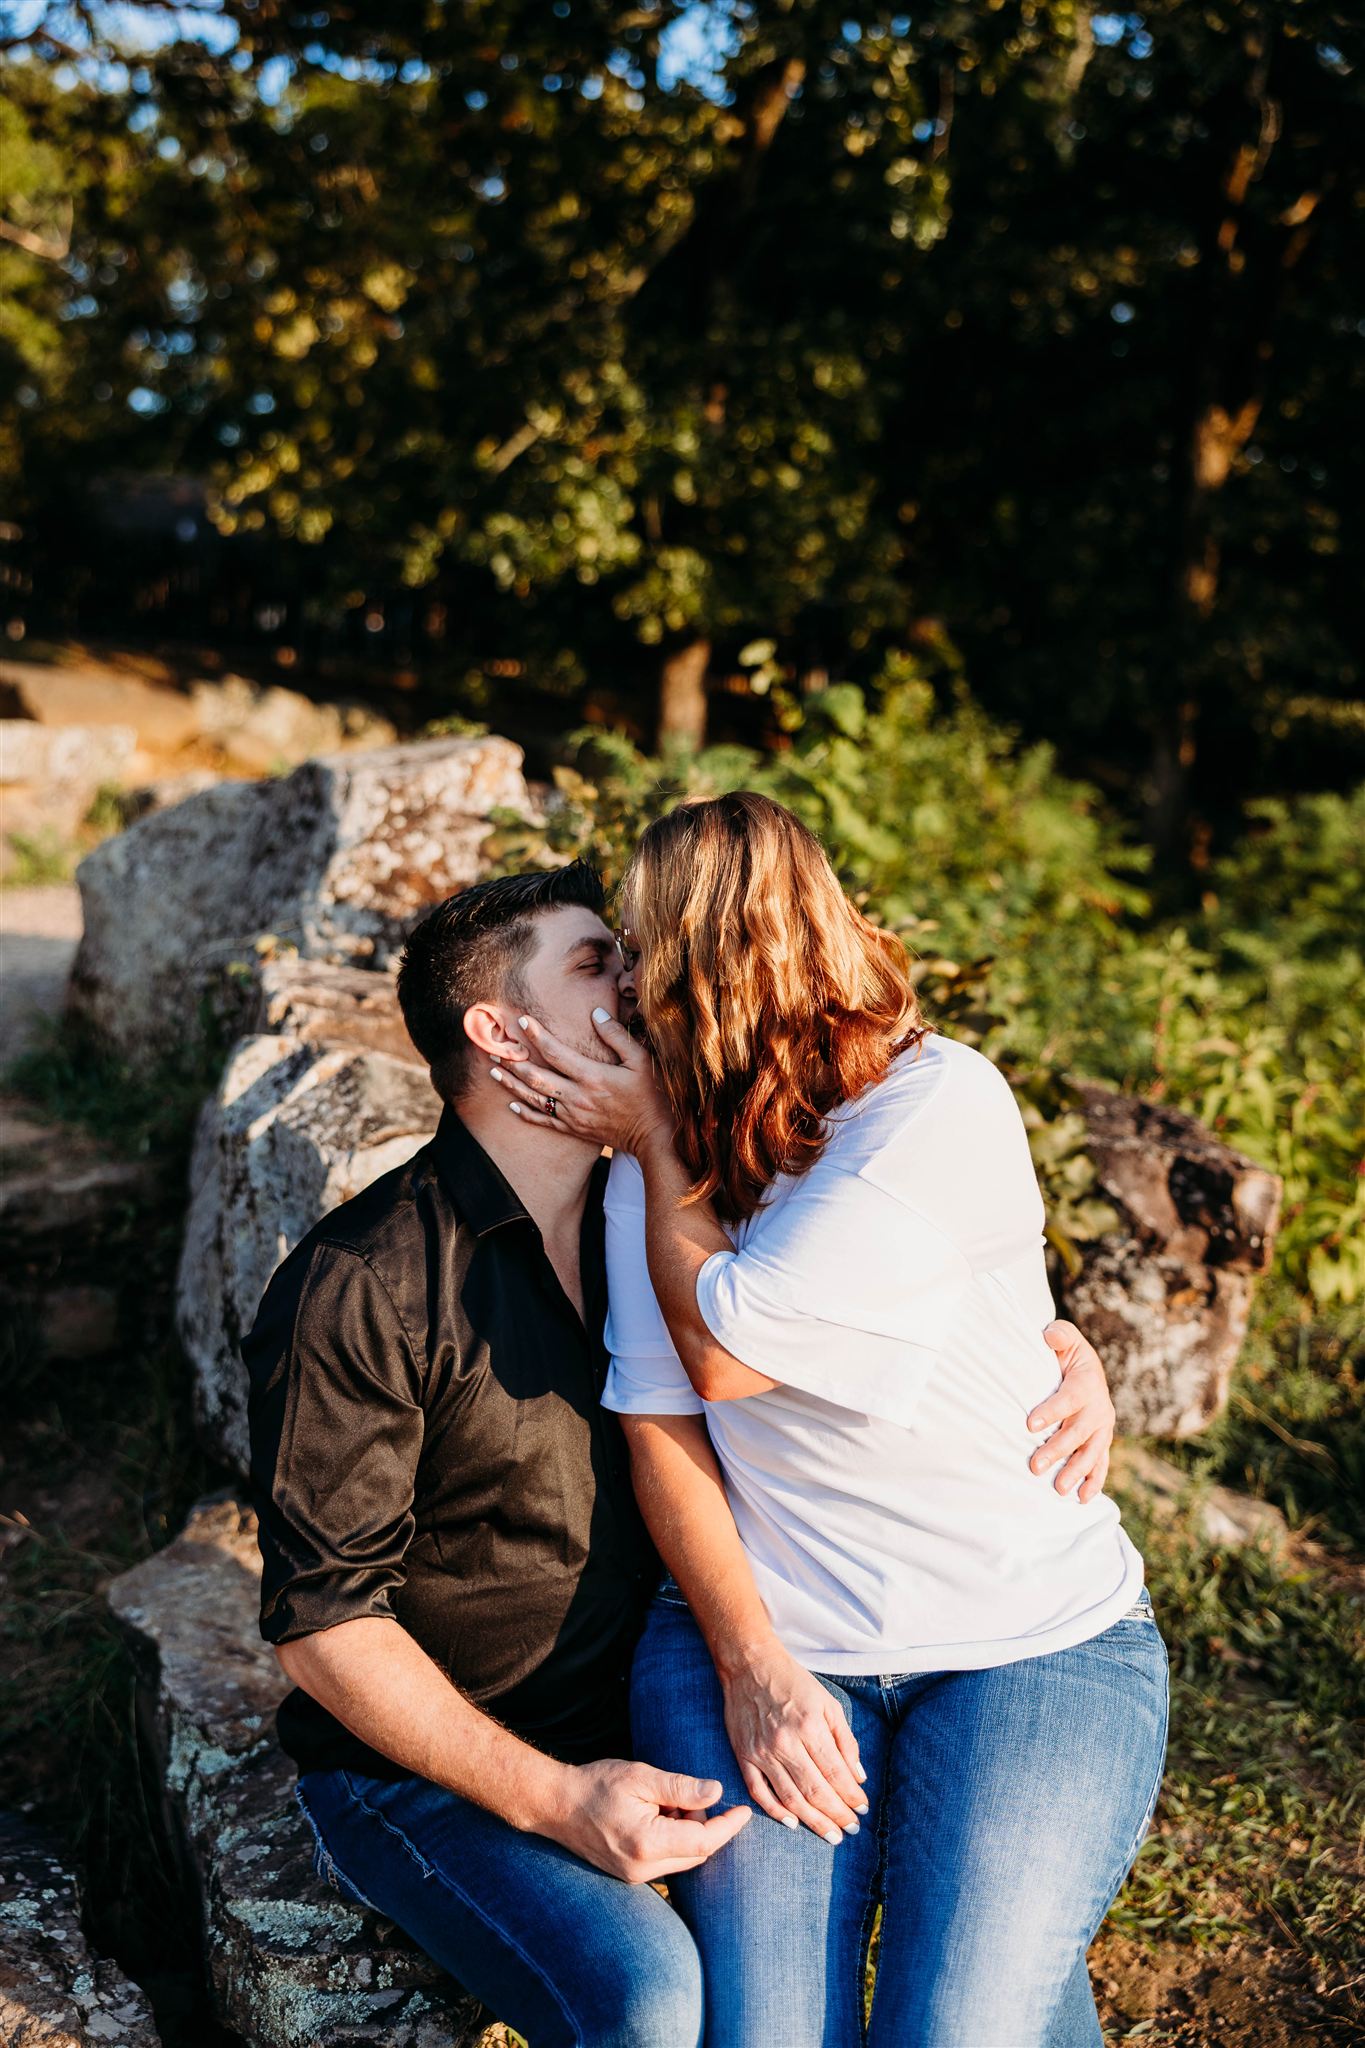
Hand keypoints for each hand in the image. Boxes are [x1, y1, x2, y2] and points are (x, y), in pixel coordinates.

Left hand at [491, 1008, 672, 1158]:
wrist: (654, 1136)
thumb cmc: (651, 1095)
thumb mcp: (641, 1061)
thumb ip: (616, 1036)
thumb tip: (596, 1013)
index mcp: (593, 1076)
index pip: (557, 1052)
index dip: (537, 1035)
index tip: (521, 1021)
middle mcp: (578, 1097)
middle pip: (536, 1077)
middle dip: (513, 1062)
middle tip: (494, 1047)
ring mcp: (573, 1115)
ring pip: (534, 1099)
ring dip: (512, 1084)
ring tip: (493, 1070)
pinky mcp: (574, 1129)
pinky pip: (544, 1121)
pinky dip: (526, 1113)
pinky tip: (511, 1105)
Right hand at [545, 1758, 750, 1882]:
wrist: (556, 1804)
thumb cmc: (596, 1784)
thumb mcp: (641, 1777)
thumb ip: (681, 1787)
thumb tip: (717, 1793)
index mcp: (648, 1844)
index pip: (704, 1841)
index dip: (728, 1826)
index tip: (745, 1810)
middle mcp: (643, 1869)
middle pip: (697, 1853)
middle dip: (704, 1825)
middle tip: (688, 1795)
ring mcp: (634, 1877)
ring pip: (682, 1858)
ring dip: (686, 1831)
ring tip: (665, 1802)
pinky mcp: (628, 1875)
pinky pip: (665, 1861)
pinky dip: (672, 1839)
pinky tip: (656, 1815)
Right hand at [717, 1638, 868, 1844]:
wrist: (750, 1666)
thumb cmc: (794, 1682)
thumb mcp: (828, 1703)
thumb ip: (846, 1740)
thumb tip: (859, 1776)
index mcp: (810, 1727)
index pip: (836, 1773)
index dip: (851, 1796)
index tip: (863, 1810)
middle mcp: (785, 1743)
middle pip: (816, 1791)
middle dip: (837, 1815)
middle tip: (852, 1830)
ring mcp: (762, 1752)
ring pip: (791, 1798)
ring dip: (814, 1821)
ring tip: (831, 1835)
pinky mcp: (744, 1756)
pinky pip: (759, 1792)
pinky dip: (776, 1811)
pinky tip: (793, 1823)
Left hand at [1026, 1320, 1117, 1503]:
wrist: (1085, 1368)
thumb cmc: (1066, 1353)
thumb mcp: (1064, 1338)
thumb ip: (1058, 1335)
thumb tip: (1049, 1335)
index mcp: (1088, 1382)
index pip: (1069, 1399)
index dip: (1051, 1411)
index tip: (1029, 1425)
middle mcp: (1100, 1408)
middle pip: (1079, 1432)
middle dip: (1057, 1450)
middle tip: (1035, 1466)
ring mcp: (1102, 1428)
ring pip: (1091, 1453)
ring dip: (1076, 1472)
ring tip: (1058, 1489)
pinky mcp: (1101, 1442)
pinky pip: (1100, 1464)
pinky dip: (1095, 1482)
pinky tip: (1083, 1499)